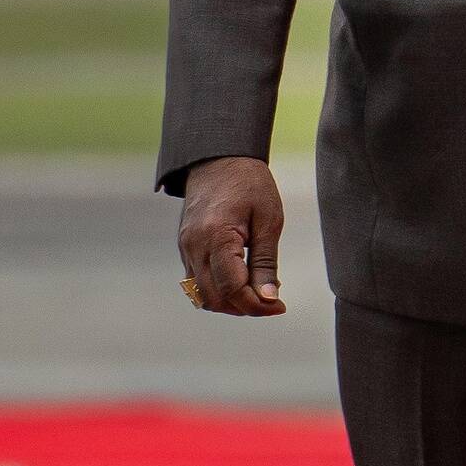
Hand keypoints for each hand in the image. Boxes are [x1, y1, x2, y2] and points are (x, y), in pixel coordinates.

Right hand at [175, 155, 285, 314]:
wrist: (218, 157)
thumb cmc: (249, 183)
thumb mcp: (269, 220)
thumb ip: (266, 263)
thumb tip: (269, 297)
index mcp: (216, 237)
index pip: (232, 289)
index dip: (257, 305)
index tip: (280, 306)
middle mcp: (194, 246)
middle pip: (214, 299)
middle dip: (243, 308)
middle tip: (271, 301)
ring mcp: (185, 247)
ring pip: (202, 295)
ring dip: (229, 302)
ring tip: (257, 292)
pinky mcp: (185, 247)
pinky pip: (196, 281)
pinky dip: (217, 289)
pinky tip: (241, 280)